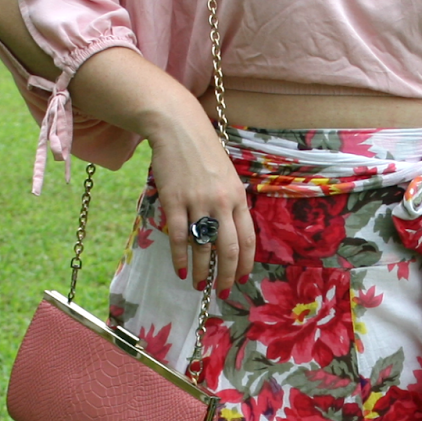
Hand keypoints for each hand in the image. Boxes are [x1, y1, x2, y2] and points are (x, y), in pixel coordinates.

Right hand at [148, 107, 255, 296]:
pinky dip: (180, 257)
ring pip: (203, 246)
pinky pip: (178, 236)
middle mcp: (221, 202)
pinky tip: (181, 270)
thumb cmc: (203, 153)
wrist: (179, 128)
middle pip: (229, 249)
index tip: (242, 279)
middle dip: (227, 275)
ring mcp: (197, 202)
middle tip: (223, 291)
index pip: (247, 239)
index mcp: (238, 197)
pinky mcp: (174, 200)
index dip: (246, 263)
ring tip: (199, 285)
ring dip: (202, 271)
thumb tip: (230, 234)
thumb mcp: (227, 177)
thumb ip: (231, 204)